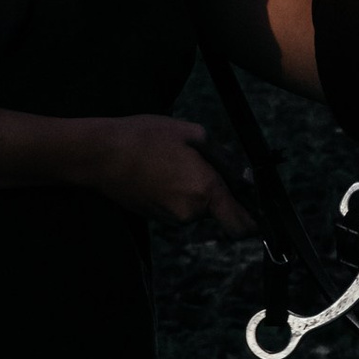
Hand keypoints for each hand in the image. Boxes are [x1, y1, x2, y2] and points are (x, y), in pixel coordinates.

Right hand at [78, 114, 252, 230]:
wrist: (100, 155)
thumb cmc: (145, 138)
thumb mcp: (192, 134)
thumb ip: (224, 157)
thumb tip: (242, 175)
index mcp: (205, 191)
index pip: (241, 224)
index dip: (253, 223)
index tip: (258, 216)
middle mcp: (190, 212)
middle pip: (216, 209)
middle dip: (214, 191)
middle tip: (197, 162)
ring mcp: (170, 218)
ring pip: (196, 208)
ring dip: (192, 190)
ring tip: (171, 162)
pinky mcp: (155, 218)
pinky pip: (177, 207)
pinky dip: (175, 192)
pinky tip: (158, 170)